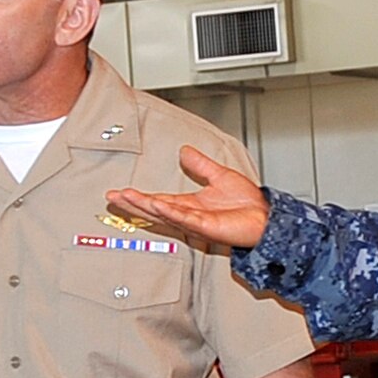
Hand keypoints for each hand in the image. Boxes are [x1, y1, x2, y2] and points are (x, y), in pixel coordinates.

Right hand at [108, 146, 270, 248]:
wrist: (264, 218)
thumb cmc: (246, 205)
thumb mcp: (219, 175)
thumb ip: (200, 165)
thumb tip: (184, 150)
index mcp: (189, 205)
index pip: (157, 200)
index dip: (138, 196)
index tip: (120, 192)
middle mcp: (189, 215)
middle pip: (154, 210)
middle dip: (133, 203)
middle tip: (113, 197)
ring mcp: (196, 222)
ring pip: (165, 214)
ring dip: (145, 206)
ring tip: (126, 198)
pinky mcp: (207, 227)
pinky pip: (185, 219)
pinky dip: (171, 212)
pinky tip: (157, 205)